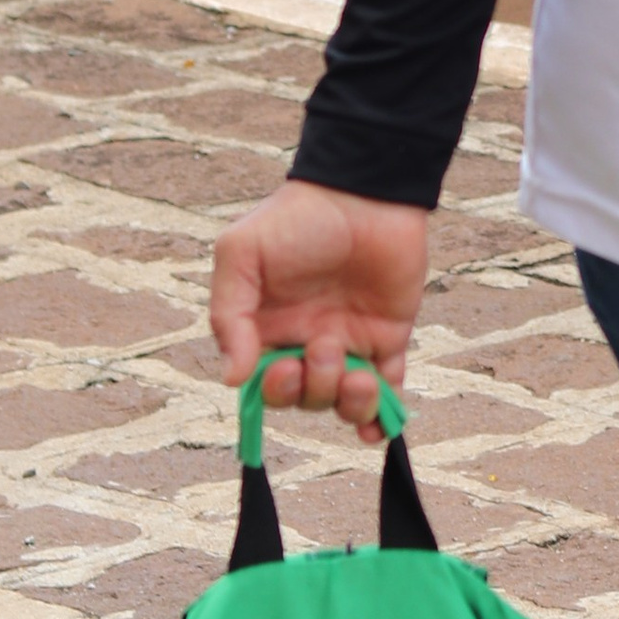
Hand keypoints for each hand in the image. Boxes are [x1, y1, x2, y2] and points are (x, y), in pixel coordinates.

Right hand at [208, 181, 430, 443]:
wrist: (363, 192)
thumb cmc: (296, 218)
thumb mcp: (241, 254)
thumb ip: (230, 316)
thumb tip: (233, 378)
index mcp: (268, 328)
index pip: (264, 385)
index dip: (273, 392)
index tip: (281, 369)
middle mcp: (306, 342)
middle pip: (304, 398)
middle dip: (311, 390)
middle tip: (321, 351)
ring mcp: (349, 342)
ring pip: (343, 400)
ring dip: (348, 402)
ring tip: (357, 373)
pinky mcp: (388, 336)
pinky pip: (388, 390)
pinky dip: (383, 417)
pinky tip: (379, 426)